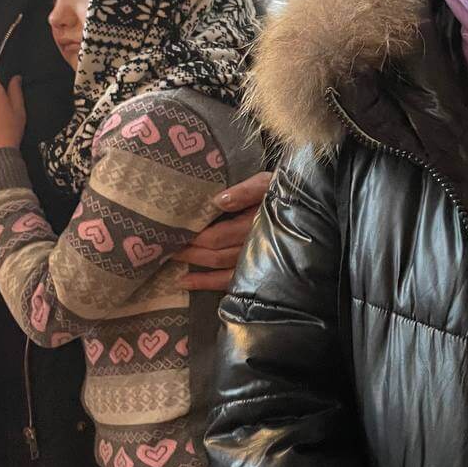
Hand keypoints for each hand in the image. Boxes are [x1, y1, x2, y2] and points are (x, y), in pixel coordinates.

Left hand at [173, 171, 272, 290]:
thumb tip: (218, 201)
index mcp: (254, 223)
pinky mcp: (254, 272)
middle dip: (188, 250)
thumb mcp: (266, 183)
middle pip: (214, 253)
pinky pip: (228, 282)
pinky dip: (205, 283)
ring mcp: (254, 262)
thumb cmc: (280, 191)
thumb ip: (245, 191)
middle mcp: (253, 246)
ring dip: (193, 265)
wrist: (303, 209)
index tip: (173, 230)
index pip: (218, 235)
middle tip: (163, 245)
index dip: (195, 236)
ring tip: (169, 260)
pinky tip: (183, 282)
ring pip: (219, 267)